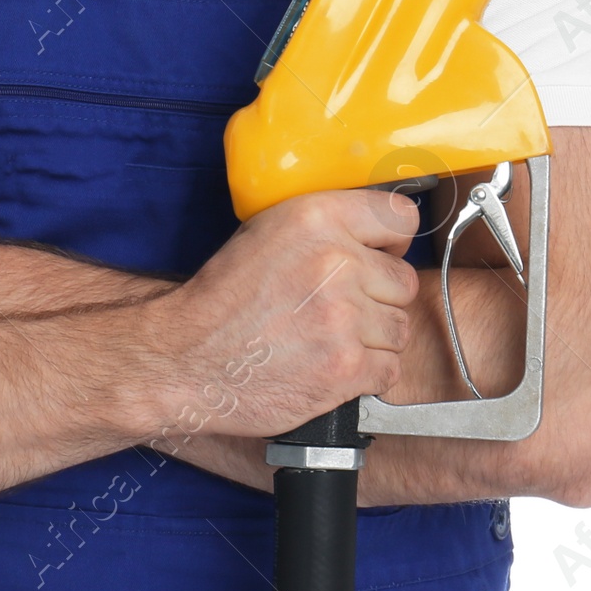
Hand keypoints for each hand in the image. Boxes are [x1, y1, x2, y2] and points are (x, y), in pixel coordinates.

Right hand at [138, 188, 419, 442]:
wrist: (188, 358)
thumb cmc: (224, 297)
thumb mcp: (266, 232)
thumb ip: (325, 226)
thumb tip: (380, 236)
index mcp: (316, 218)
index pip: (401, 217)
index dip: (391, 241)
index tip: (379, 254)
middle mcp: (336, 263)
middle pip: (403, 281)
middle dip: (378, 297)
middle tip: (340, 308)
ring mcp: (343, 319)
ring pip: (399, 328)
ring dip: (373, 338)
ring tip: (331, 339)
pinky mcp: (345, 368)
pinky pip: (390, 368)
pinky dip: (367, 373)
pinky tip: (333, 366)